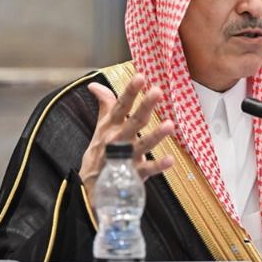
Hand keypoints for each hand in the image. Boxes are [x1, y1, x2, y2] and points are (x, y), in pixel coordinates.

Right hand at [79, 74, 174, 200]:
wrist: (91, 184)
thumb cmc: (100, 151)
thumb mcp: (101, 126)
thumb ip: (105, 104)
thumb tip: (95, 84)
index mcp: (111, 125)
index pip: (121, 105)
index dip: (130, 91)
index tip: (140, 77)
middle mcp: (118, 139)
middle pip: (134, 121)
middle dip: (145, 106)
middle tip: (157, 92)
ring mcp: (127, 157)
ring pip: (143, 144)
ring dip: (156, 135)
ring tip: (170, 124)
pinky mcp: (134, 174)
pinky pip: (147, 169)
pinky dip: (158, 165)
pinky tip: (170, 159)